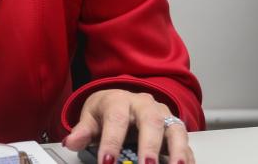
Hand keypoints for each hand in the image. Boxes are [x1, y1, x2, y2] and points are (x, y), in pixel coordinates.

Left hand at [62, 89, 194, 163]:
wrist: (124, 99)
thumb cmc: (108, 109)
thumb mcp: (91, 116)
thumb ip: (83, 131)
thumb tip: (71, 142)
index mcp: (120, 100)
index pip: (116, 119)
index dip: (112, 141)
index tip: (107, 162)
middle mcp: (145, 105)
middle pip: (150, 121)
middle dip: (149, 145)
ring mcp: (164, 115)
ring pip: (175, 129)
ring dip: (176, 151)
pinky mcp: (176, 128)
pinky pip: (186, 142)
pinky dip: (186, 157)